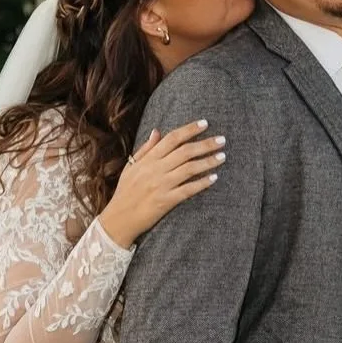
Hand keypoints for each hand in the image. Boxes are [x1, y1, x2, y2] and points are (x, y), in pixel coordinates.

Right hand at [98, 121, 226, 248]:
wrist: (119, 219)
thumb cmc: (125, 191)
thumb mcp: (131, 166)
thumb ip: (146, 149)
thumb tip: (157, 131)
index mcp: (148, 160)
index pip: (172, 139)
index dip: (189, 129)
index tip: (205, 123)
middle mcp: (155, 170)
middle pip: (185, 152)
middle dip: (206, 144)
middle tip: (222, 140)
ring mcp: (161, 185)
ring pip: (189, 169)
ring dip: (208, 162)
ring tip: (222, 156)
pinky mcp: (166, 201)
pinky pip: (188, 190)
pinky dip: (202, 183)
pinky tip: (214, 178)